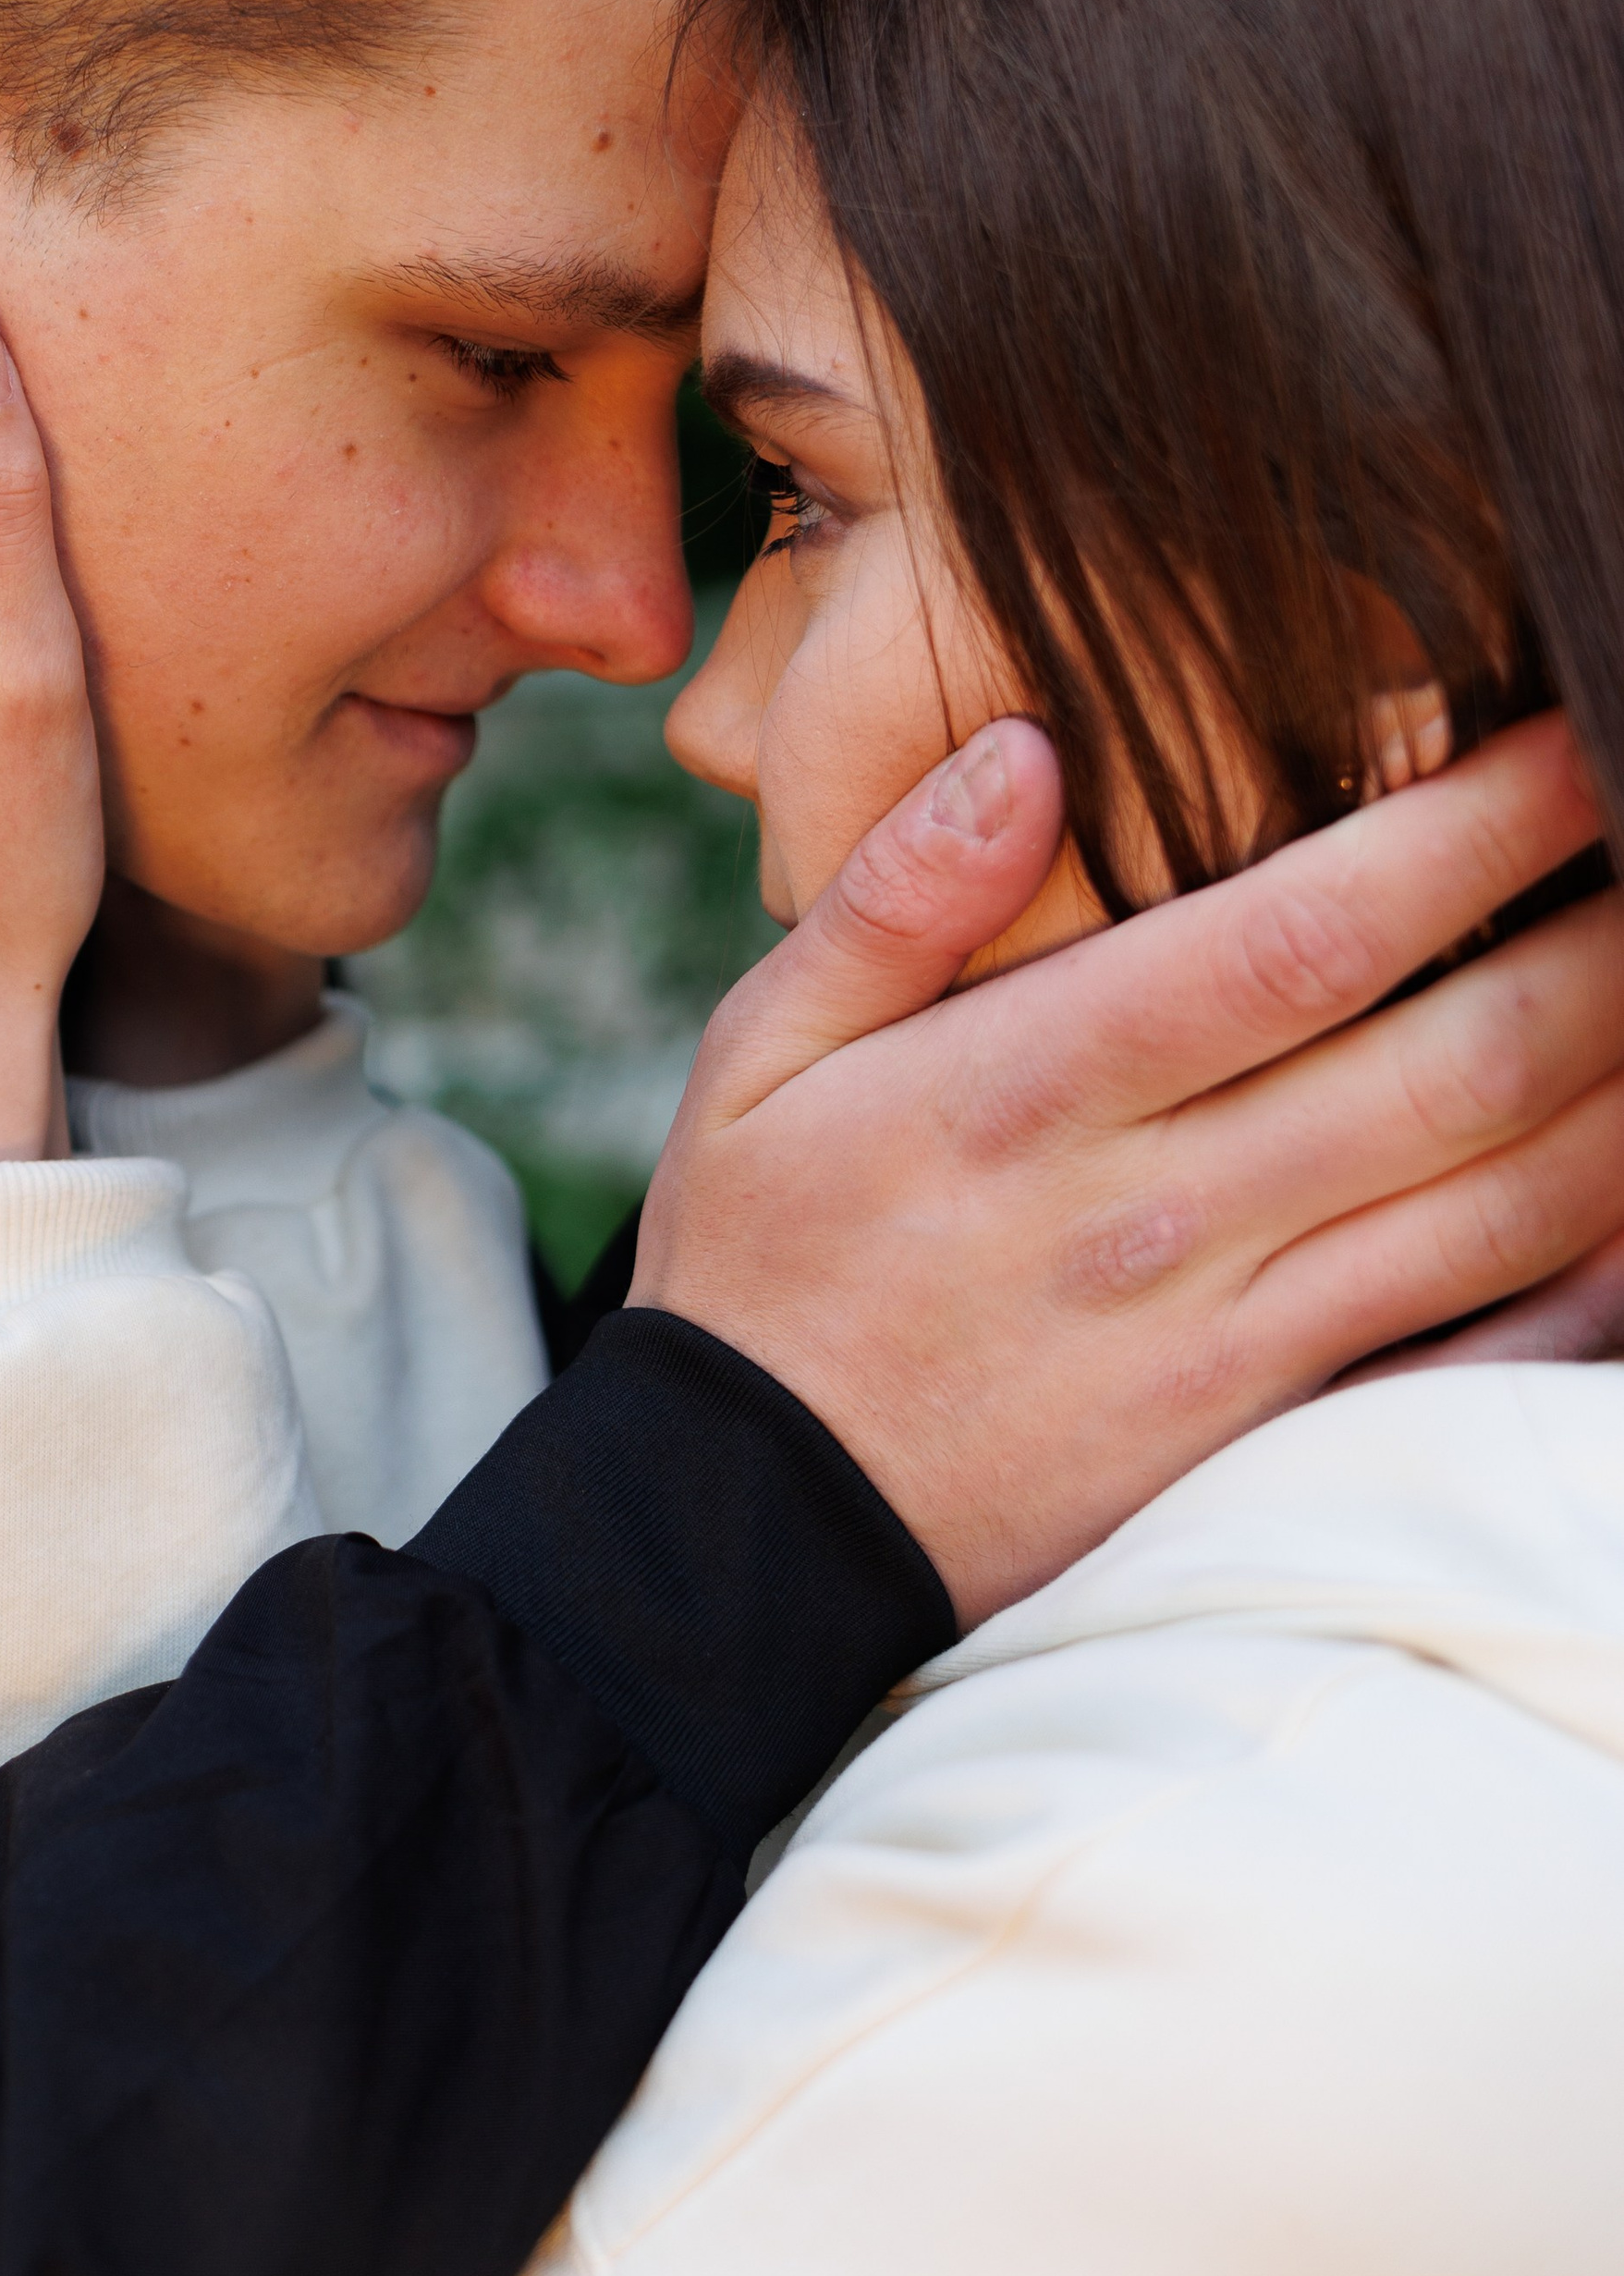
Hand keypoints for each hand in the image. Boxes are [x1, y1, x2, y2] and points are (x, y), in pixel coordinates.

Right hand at [635, 712, 1623, 1626]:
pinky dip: (1598, 1278)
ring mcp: (1230, 1343)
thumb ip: (892, 896)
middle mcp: (1158, 1216)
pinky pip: (1478, 1355)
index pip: (1304, 934)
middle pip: (1457, 1061)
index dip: (1471, 827)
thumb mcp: (755, 1056)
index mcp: (1032, 1088)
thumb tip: (1030, 747)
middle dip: (1610, 939)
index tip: (1563, 738)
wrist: (738, 1537)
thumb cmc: (759, 1264)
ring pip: (1504, 1203)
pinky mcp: (1266, 1441)